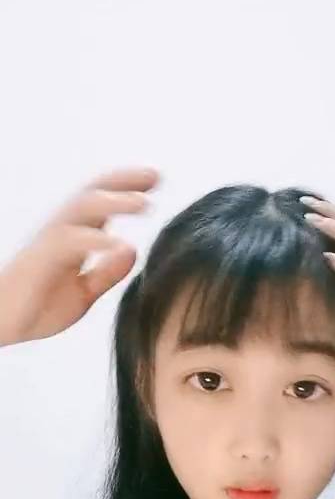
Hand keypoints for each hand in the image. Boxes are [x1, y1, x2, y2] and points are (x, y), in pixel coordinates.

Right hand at [0, 166, 160, 345]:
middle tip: (155, 175)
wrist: (2, 324)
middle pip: (93, 193)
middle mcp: (61, 231)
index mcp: (73, 238)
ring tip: (144, 203)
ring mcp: (50, 242)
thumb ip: (107, 273)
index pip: (102, 203)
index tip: (155, 180)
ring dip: (114, 202)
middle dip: (124, 181)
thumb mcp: (82, 292)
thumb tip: (132, 249)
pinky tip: (118, 243)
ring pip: (82, 208)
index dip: (127, 188)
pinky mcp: (41, 259)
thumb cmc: (36, 306)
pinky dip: (96, 240)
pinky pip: (69, 241)